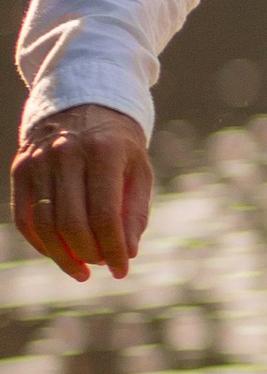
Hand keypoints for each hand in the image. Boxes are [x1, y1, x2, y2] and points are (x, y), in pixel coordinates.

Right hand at [12, 103, 152, 283]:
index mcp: (103, 151)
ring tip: (81, 270)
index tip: (122, 269)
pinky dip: (40, 243)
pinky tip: (59, 254)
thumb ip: (135, 211)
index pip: (105, 216)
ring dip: (62, 257)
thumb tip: (128, 253)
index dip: (114, 250)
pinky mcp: (20, 169)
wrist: (82, 103)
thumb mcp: (139, 169)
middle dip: (89, 254)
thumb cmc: (118, 145)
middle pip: (71, 224)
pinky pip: (24, 217)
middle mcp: (65, 153)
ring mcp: (38, 161)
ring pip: (43, 225)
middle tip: (102, 264)